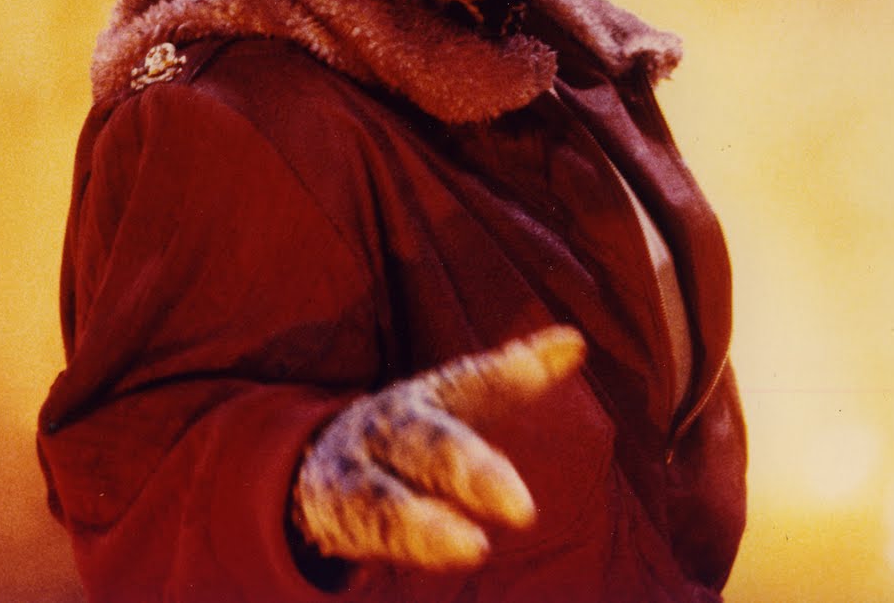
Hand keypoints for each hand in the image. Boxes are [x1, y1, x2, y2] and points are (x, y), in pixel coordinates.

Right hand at [290, 325, 587, 570]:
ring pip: (388, 500)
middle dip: (472, 473)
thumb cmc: (409, 431)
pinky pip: (375, 530)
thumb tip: (577, 342)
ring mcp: (358, 472)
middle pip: (430, 446)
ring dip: (427, 527)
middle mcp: (390, 428)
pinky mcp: (342, 515)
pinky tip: (455, 552)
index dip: (520, 371)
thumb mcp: (456, 401)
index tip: (573, 349)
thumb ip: (511, 377)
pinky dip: (411, 542)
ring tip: (475, 548)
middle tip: (522, 509)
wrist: (316, 460)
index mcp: (424, 397)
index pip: (475, 383)